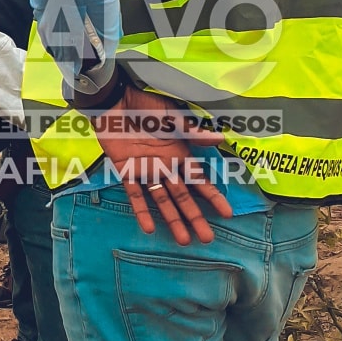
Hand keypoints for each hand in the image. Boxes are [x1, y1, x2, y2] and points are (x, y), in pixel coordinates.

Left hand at [94, 85, 233, 244]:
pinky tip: (149, 228)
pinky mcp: (126, 171)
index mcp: (179, 154)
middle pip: (183, 196)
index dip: (213, 197)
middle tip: (207, 238)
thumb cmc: (145, 105)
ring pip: (162, 200)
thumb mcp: (172, 116)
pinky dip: (141, 211)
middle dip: (195, 217)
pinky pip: (135, 195)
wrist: (114, 100)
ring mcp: (146, 171)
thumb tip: (221, 138)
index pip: (200, 180)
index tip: (227, 214)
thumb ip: (193, 131)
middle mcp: (165, 166)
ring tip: (183, 240)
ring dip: (172, 219)